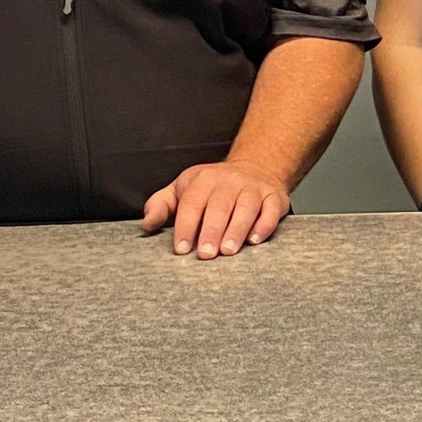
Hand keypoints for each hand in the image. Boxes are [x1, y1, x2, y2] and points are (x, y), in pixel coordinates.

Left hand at [141, 160, 290, 258]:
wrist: (256, 167)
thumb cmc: (213, 187)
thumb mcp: (182, 188)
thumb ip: (161, 205)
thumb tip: (147, 224)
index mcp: (203, 180)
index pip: (192, 202)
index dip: (185, 226)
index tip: (181, 248)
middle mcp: (229, 181)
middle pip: (220, 206)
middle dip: (211, 231)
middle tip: (205, 254)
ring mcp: (253, 188)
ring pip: (246, 207)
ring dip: (236, 229)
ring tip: (228, 251)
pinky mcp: (274, 197)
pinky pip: (270, 210)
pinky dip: (264, 225)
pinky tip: (255, 240)